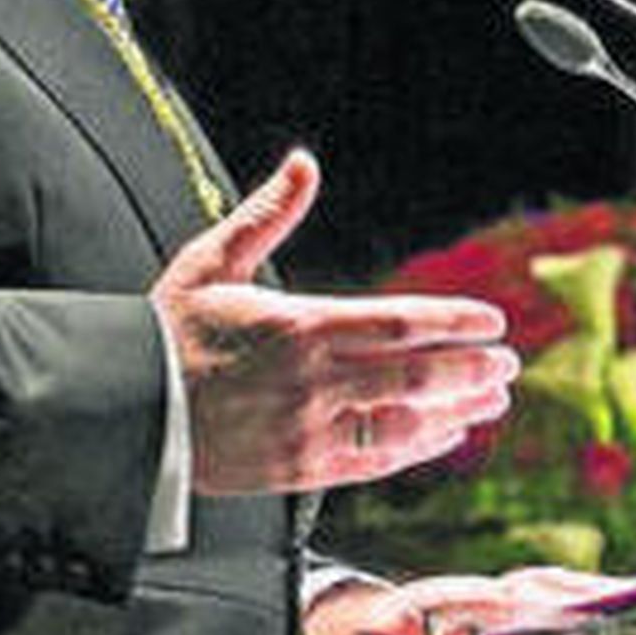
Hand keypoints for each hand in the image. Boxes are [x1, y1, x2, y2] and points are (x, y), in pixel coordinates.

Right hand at [150, 148, 518, 495]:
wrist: (127, 412)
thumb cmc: (167, 335)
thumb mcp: (212, 260)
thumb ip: (268, 212)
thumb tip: (303, 164)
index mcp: (298, 327)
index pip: (398, 323)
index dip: (453, 323)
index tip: (491, 320)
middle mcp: (312, 382)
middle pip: (413, 374)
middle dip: (469, 367)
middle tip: (508, 362)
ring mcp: (309, 430)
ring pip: (403, 421)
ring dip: (456, 410)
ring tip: (492, 401)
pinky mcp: (301, 469)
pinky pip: (375, 460)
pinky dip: (418, 448)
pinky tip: (445, 437)